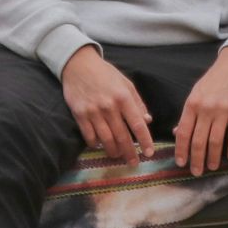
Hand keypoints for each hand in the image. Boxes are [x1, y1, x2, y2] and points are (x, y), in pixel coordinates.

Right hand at [60, 46, 154, 162]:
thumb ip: (137, 102)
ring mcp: (93, 112)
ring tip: (118, 156)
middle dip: (130, 153)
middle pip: (122, 136)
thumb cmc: (105, 73)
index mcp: (123, 97)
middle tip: (134, 163)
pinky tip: (100, 145)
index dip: (145, 141)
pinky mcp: (79, 114)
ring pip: (106, 140)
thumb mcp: (125, 83)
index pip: (137, 124)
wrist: (78, 64)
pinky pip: (89, 136)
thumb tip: (147, 121)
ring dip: (114, 152)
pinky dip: (95, 144)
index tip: (149, 153)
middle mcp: (109, 106)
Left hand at [173, 46, 227, 175]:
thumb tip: (176, 133)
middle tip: (196, 172)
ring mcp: (222, 110)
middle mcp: (205, 108)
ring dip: (213, 157)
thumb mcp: (197, 93)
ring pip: (215, 140)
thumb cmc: (215, 80)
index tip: (180, 163)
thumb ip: (188, 114)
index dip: (181, 149)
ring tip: (212, 168)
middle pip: (198, 140)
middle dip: (196, 159)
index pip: (183, 131)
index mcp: (192, 104)